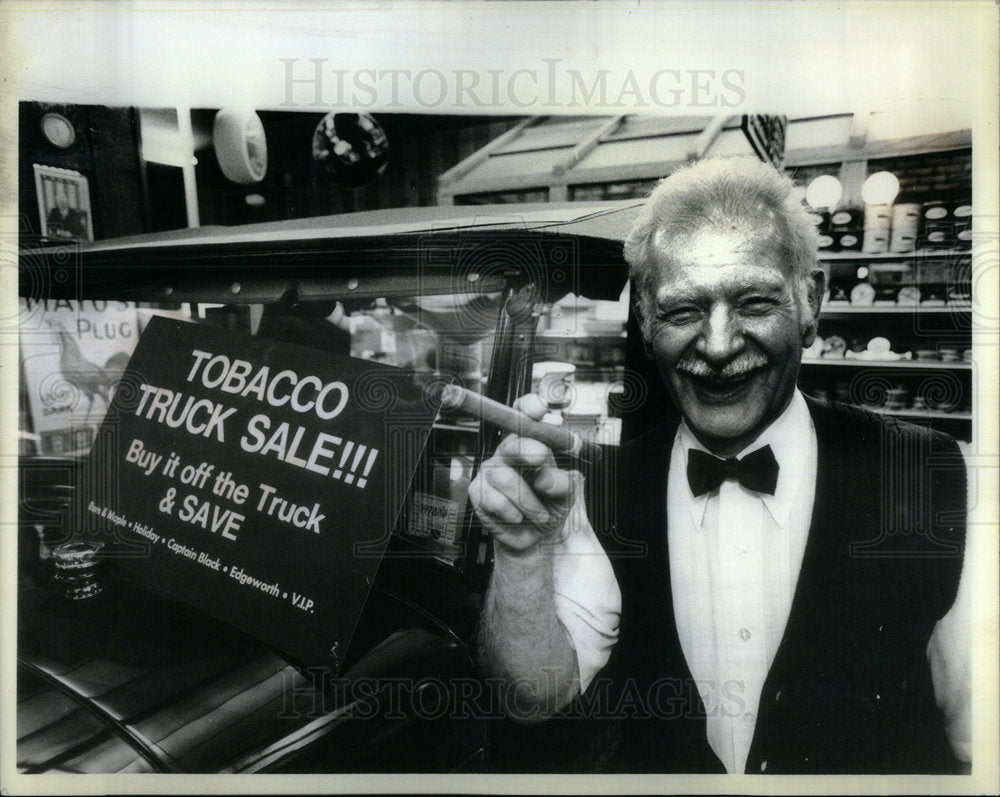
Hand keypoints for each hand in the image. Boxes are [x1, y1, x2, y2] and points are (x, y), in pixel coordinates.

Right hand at [468, 394, 580, 554]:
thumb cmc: (551, 505)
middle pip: (511, 441)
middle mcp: (510, 451)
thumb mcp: (567, 494)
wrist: (538, 537)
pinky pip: (493, 499)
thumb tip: (544, 478)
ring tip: (541, 515)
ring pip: (505, 478)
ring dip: (528, 501)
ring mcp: (492, 470)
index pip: (525, 415)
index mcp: (532, 442)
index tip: (540, 410)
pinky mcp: (478, 492)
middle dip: (527, 449)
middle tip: (541, 457)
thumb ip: (562, 482)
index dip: (529, 408)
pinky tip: (518, 518)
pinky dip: (512, 512)